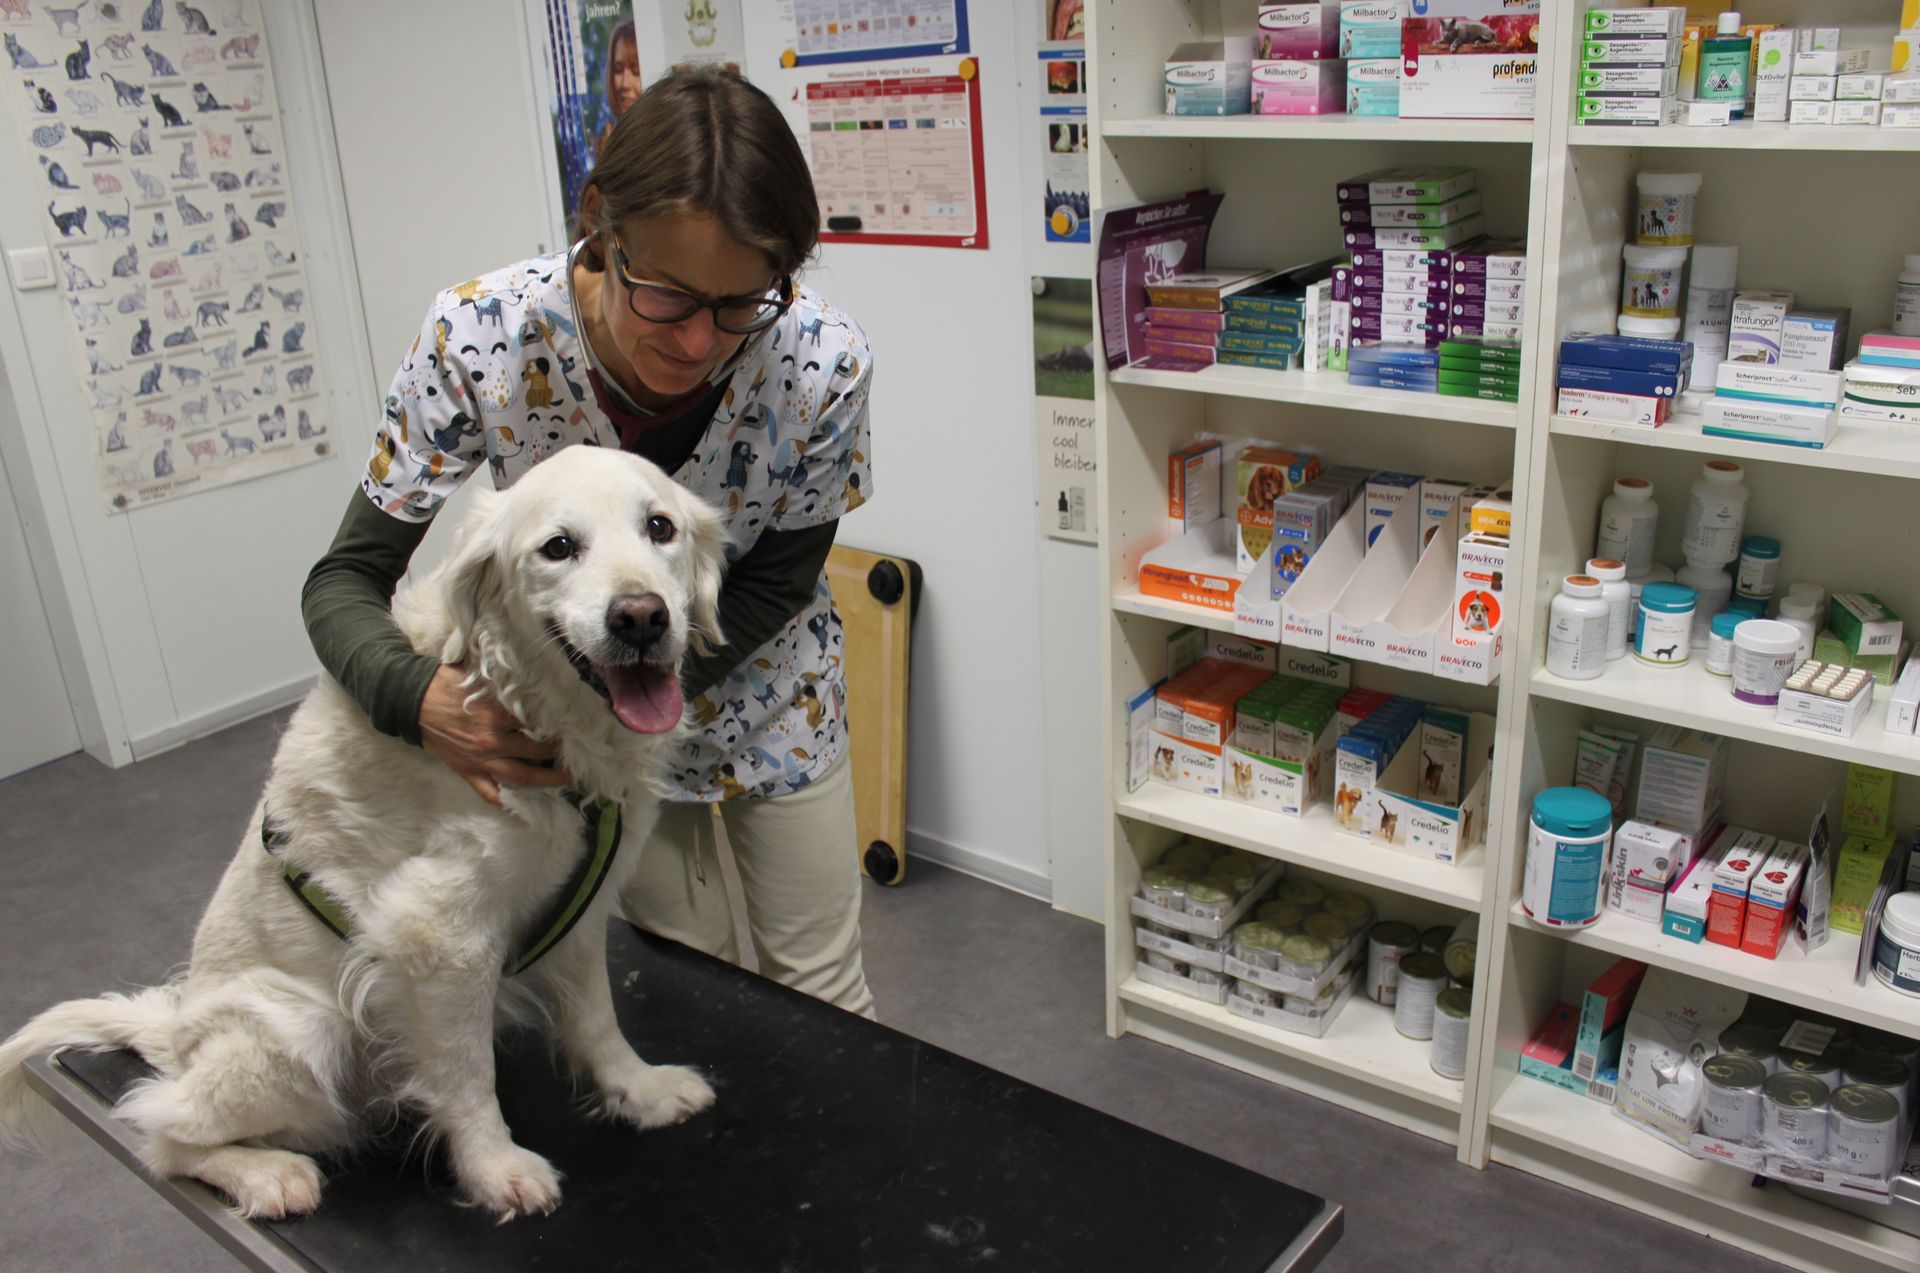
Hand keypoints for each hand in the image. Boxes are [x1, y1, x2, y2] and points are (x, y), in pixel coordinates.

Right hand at [419, 664, 572, 809]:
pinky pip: (490, 794)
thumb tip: (530, 679)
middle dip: (558, 751)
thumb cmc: (445, 683)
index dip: (556, 722)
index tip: (573, 722)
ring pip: (522, 776)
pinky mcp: (468, 773)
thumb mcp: (477, 677)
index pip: (536, 722)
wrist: (410, 701)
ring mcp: (481, 761)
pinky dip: (507, 806)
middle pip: (537, 750)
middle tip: (577, 750)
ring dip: (547, 779)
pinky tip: (525, 814)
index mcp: (496, 714)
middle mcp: (492, 741)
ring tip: (567, 779)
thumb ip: (504, 683)